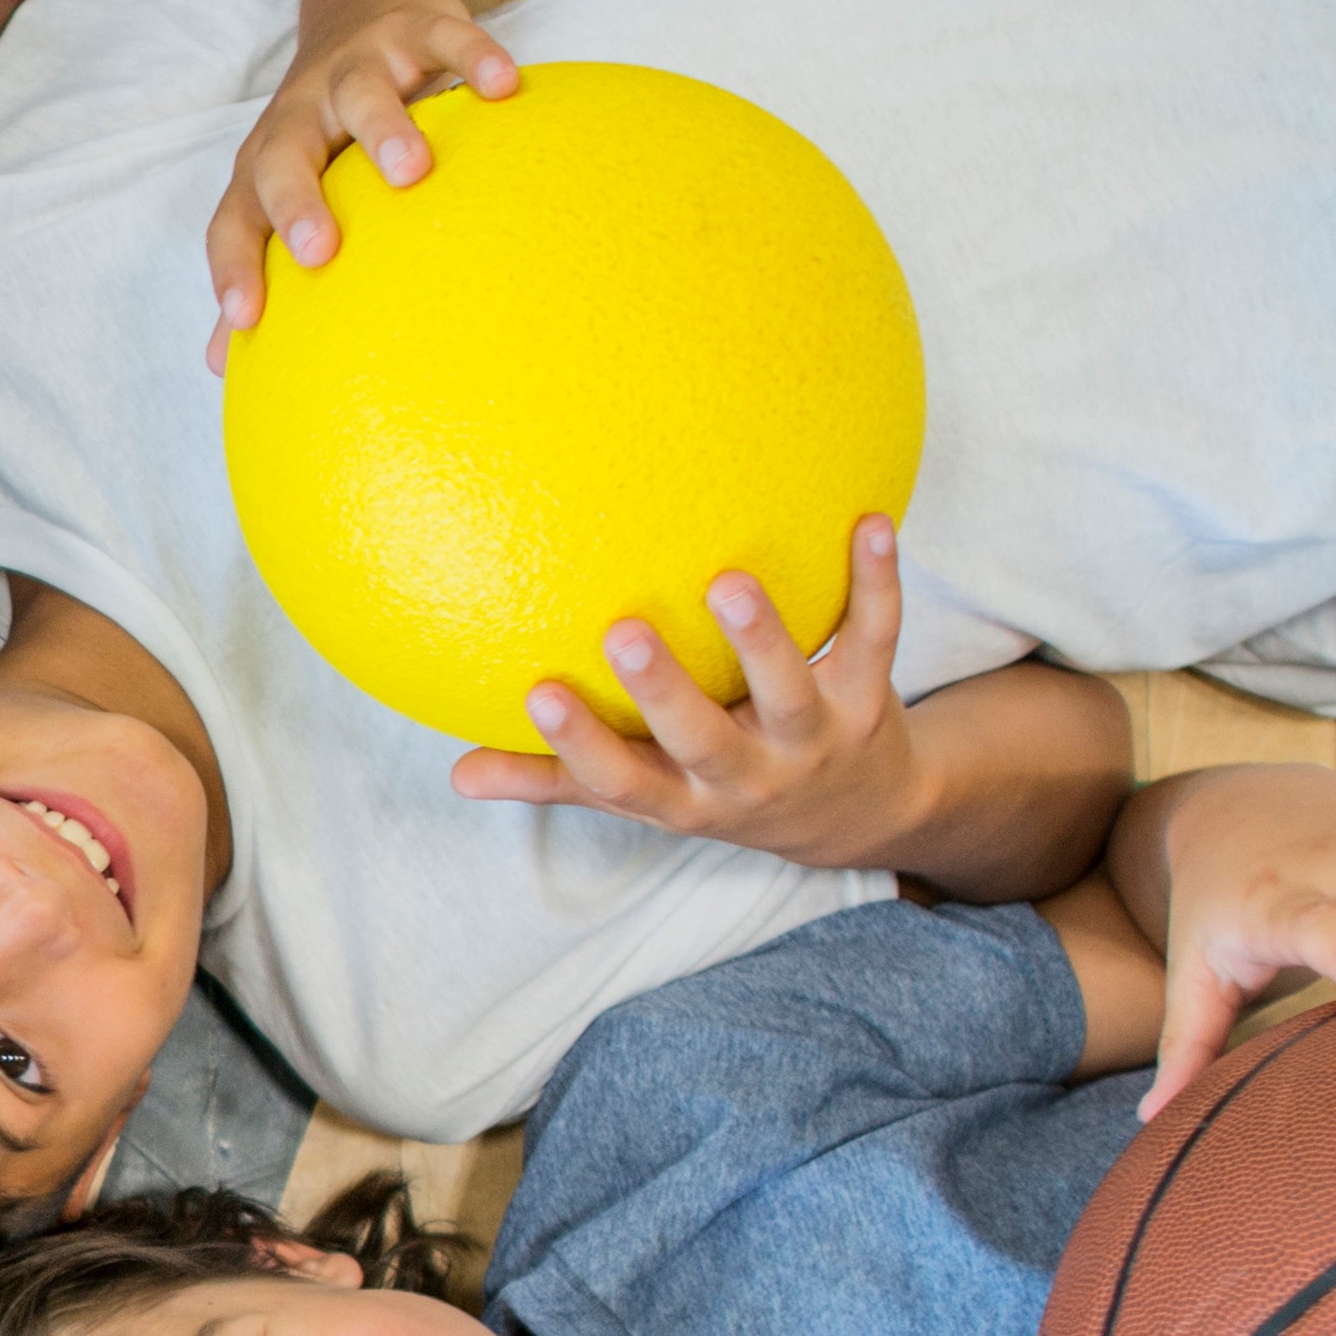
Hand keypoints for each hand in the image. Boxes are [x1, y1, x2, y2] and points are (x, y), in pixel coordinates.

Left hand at [207, 0, 515, 359]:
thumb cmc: (327, 124)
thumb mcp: (290, 186)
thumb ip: (265, 268)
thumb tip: (226, 363)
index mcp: (267, 161)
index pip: (236, 218)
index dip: (233, 266)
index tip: (245, 320)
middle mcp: (303, 113)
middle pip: (283, 155)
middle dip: (296, 202)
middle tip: (321, 251)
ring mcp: (359, 66)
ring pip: (361, 93)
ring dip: (382, 128)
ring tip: (411, 172)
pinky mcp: (417, 26)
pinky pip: (445, 38)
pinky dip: (472, 57)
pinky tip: (502, 87)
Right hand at [455, 522, 929, 867]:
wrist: (860, 812)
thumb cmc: (727, 789)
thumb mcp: (651, 795)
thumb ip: (560, 778)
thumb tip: (459, 773)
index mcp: (686, 799)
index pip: (625, 783)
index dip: (582, 746)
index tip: (538, 694)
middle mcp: (750, 777)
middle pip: (706, 741)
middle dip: (665, 692)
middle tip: (624, 633)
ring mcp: (814, 740)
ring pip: (791, 692)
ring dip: (763, 637)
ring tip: (726, 581)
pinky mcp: (869, 699)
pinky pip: (874, 638)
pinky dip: (876, 583)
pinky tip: (870, 523)